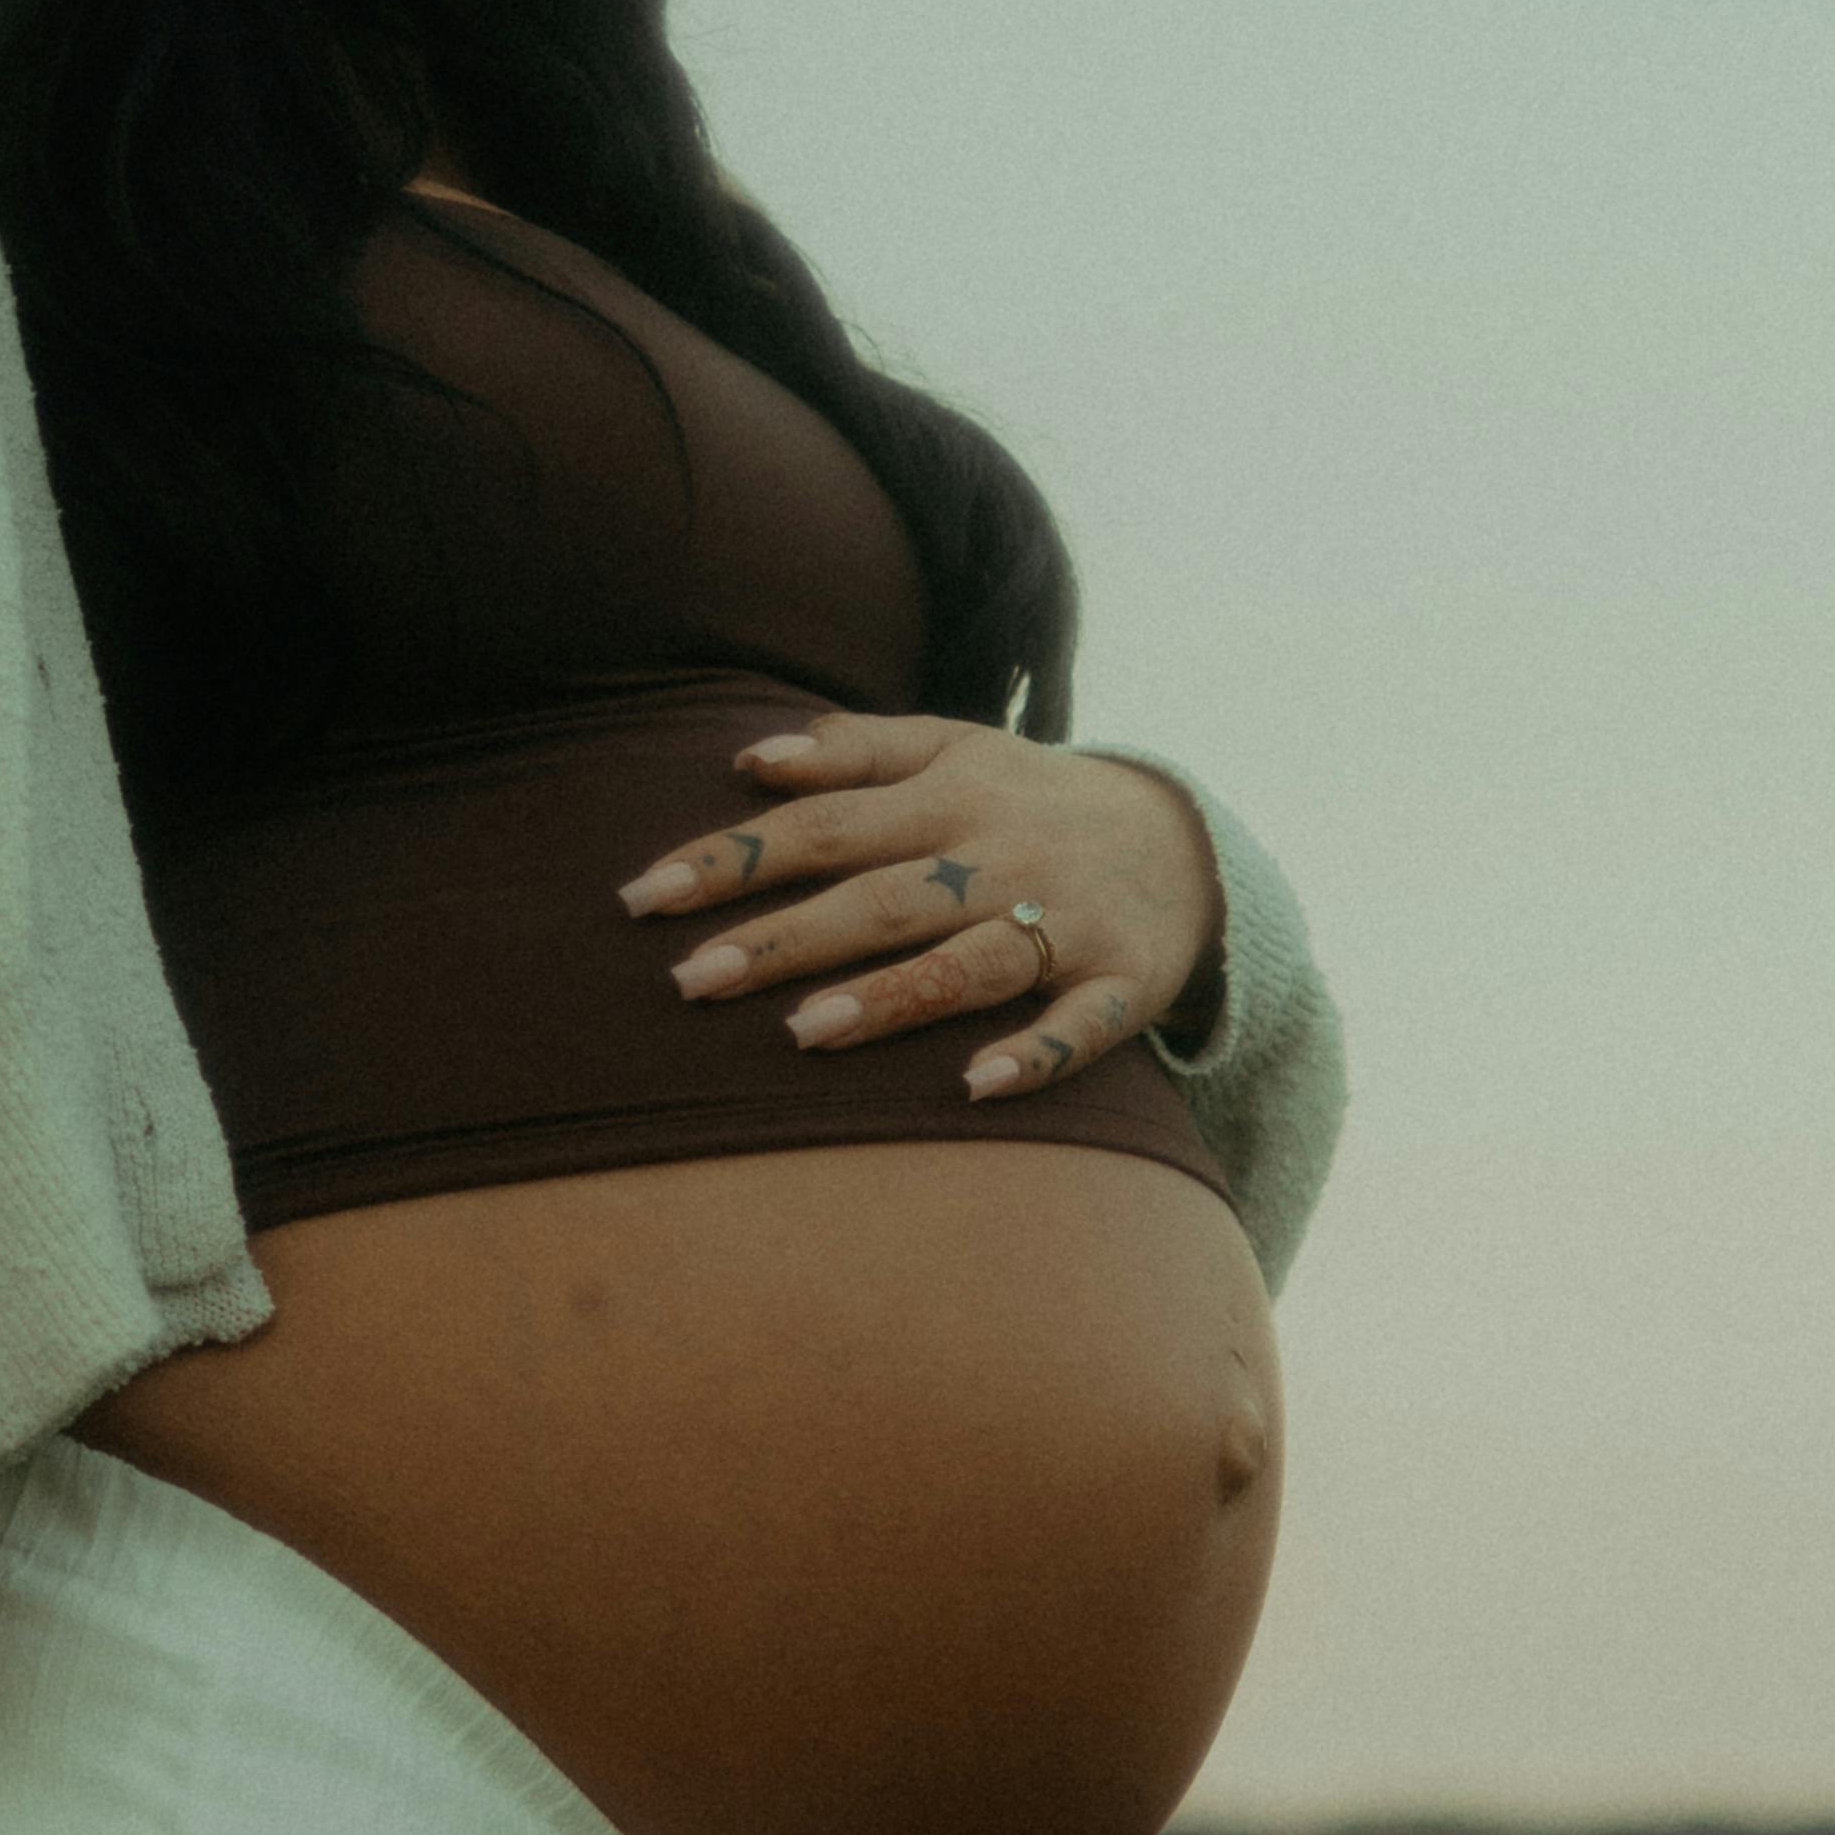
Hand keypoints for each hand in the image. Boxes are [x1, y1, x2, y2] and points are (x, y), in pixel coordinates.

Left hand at [615, 711, 1222, 1102]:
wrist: (1191, 840)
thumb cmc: (1032, 798)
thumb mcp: (955, 746)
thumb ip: (853, 749)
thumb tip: (747, 757)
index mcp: (950, 794)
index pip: (824, 825)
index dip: (734, 858)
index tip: (643, 896)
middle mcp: (1003, 854)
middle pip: (881, 898)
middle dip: (785, 937)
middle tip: (689, 980)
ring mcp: (1066, 922)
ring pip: (969, 962)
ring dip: (889, 998)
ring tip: (800, 1033)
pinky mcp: (1124, 984)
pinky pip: (1079, 1028)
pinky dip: (1032, 1056)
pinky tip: (972, 1087)